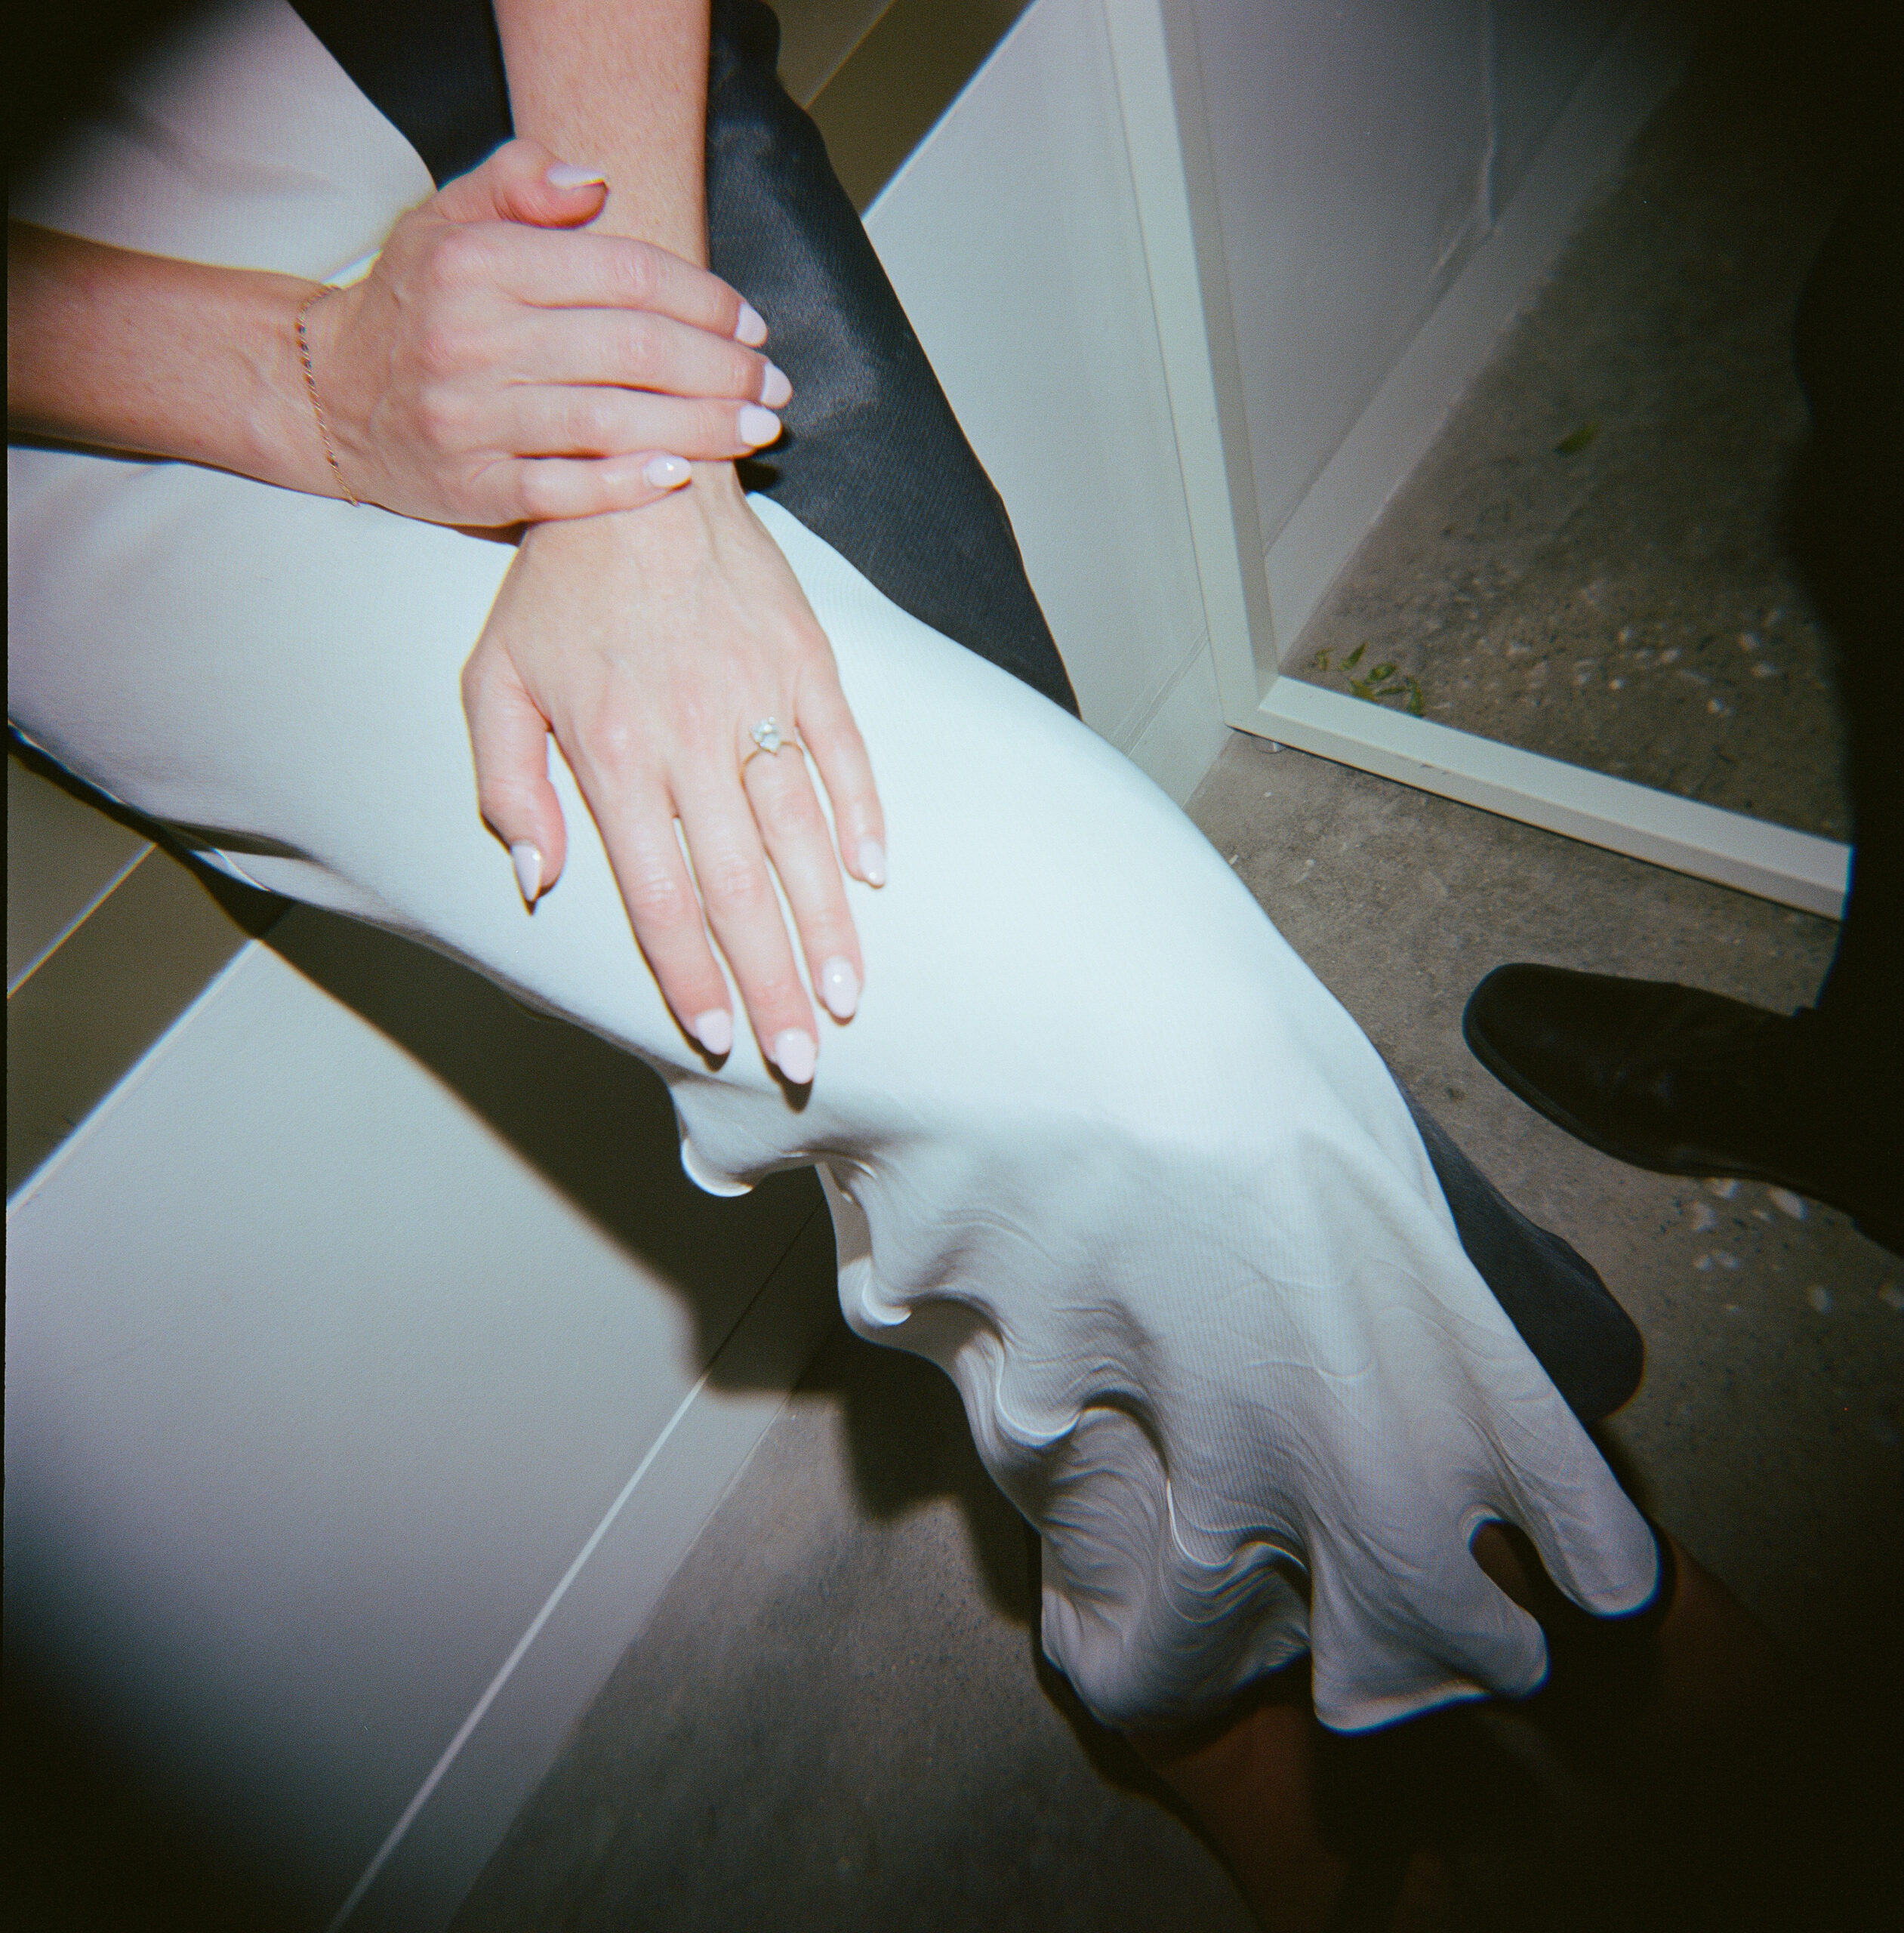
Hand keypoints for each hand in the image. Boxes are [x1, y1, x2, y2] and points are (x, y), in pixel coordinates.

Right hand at [300, 140, 789, 524]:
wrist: (333, 395)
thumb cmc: (414, 305)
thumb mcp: (449, 219)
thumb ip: (519, 185)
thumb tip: (596, 184)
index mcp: (479, 265)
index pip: (621, 275)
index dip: (700, 299)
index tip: (750, 325)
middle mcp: (474, 340)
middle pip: (630, 352)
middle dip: (718, 371)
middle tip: (772, 387)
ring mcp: (473, 419)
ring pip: (608, 421)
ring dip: (697, 429)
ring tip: (755, 431)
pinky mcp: (472, 486)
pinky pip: (564, 490)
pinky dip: (626, 484)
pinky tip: (681, 474)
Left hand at [460, 466, 887, 1078]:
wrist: (631, 465)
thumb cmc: (554, 586)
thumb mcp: (492, 681)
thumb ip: (507, 786)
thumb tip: (539, 882)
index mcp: (612, 755)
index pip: (659, 896)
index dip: (689, 976)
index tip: (715, 1036)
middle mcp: (690, 738)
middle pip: (737, 889)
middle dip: (771, 984)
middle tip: (801, 1060)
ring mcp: (756, 699)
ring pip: (800, 834)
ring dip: (826, 924)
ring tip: (846, 995)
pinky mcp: (804, 660)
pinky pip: (842, 751)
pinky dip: (862, 814)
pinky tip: (874, 876)